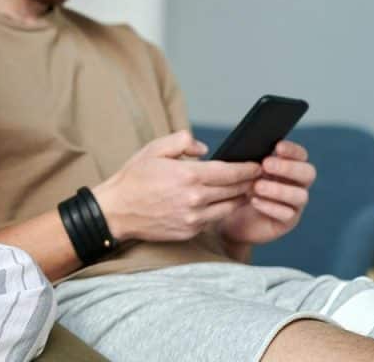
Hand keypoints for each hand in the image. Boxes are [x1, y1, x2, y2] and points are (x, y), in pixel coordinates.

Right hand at [93, 131, 261, 241]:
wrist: (115, 211)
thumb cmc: (133, 178)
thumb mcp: (154, 149)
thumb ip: (182, 141)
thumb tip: (205, 149)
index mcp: (189, 175)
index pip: (232, 172)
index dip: (249, 168)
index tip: (258, 165)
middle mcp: (195, 199)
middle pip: (235, 190)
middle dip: (249, 182)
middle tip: (258, 176)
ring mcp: (193, 218)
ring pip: (229, 207)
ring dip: (239, 198)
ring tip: (244, 189)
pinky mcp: (189, 231)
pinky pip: (214, 219)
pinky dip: (221, 210)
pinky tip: (221, 202)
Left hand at [219, 140, 315, 248]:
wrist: (230, 219)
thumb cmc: (237, 190)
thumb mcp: (241, 173)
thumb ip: (250, 161)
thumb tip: (248, 147)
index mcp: (287, 167)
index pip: (300, 155)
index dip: (293, 150)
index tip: (278, 146)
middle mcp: (295, 184)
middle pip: (308, 173)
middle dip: (288, 168)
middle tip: (266, 165)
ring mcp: (294, 204)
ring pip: (300, 195)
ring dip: (279, 189)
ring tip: (257, 187)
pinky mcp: (287, 221)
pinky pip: (288, 214)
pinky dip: (271, 207)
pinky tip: (255, 201)